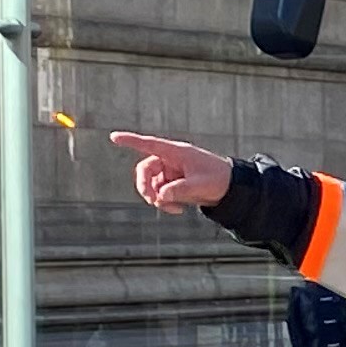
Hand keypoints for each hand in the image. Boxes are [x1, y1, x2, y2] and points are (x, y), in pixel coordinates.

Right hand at [112, 132, 231, 211]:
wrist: (232, 188)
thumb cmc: (220, 179)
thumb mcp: (201, 185)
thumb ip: (180, 189)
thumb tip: (161, 196)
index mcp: (177, 152)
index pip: (150, 144)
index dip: (131, 141)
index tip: (113, 137)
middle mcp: (170, 160)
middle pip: (145, 170)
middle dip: (145, 186)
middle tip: (152, 200)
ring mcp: (170, 172)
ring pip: (151, 185)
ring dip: (157, 198)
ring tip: (173, 209)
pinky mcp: (173, 184)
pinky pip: (159, 194)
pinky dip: (164, 203)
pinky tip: (178, 210)